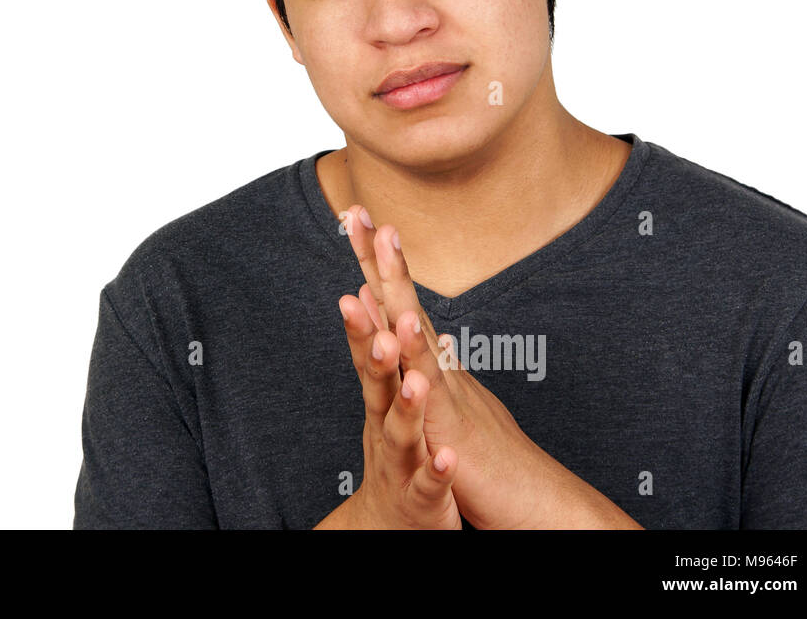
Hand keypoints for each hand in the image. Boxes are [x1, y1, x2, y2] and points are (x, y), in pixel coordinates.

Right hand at [316, 287, 461, 528]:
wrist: (392, 524)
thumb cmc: (398, 457)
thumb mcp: (390, 402)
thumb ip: (386, 358)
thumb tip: (384, 309)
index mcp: (382, 402)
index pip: (371, 354)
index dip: (364, 320)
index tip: (360, 282)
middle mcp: (384, 428)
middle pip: (377, 386)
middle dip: (375, 353)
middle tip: (369, 319)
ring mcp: (401, 463)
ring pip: (401, 433)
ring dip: (406, 408)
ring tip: (415, 384)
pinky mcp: (421, 498)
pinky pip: (429, 484)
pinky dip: (435, 471)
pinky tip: (446, 460)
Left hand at [338, 204, 641, 528]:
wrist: (535, 504)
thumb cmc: (491, 459)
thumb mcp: (450, 405)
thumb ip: (432, 364)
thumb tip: (417, 325)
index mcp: (434, 367)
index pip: (398, 305)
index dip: (374, 264)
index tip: (355, 220)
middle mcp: (442, 369)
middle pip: (404, 303)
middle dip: (379, 257)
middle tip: (357, 212)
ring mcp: (448, 393)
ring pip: (417, 332)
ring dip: (397, 287)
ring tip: (381, 247)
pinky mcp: (453, 427)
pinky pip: (432, 389)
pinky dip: (419, 359)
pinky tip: (404, 328)